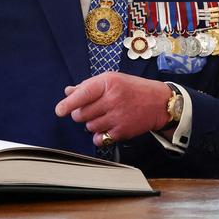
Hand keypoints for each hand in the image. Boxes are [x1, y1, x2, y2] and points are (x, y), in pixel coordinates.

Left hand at [54, 72, 171, 148]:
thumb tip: (68, 92)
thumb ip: (89, 85)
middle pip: (81, 114)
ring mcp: (117, 117)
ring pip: (89, 126)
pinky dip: (99, 135)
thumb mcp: (112, 79)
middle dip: (81, 113)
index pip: (82, 94)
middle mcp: (112, 99)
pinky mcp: (122, 131)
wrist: (158, 103)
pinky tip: (107, 127)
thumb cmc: (133, 89)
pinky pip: (99, 138)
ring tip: (104, 116)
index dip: (68, 104)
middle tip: (91, 109)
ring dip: (91, 123)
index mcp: (108, 83)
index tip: (59, 110)